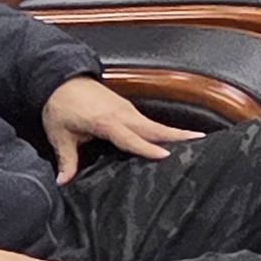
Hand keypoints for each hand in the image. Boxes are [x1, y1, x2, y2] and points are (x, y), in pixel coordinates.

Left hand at [43, 73, 196, 184]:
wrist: (59, 78)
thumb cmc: (59, 106)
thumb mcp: (60, 134)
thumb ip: (66, 159)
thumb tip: (62, 182)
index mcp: (105, 121)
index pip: (130, 138)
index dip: (147, 147)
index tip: (166, 155)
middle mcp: (121, 114)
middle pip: (153, 127)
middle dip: (176, 134)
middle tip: (200, 140)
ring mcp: (125, 109)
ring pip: (153, 124)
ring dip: (173, 131)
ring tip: (195, 139)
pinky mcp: (125, 108)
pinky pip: (147, 121)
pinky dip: (162, 128)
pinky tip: (170, 137)